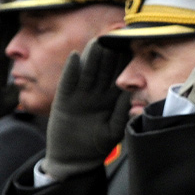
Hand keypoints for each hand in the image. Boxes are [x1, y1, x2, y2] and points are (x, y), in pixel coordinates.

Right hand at [43, 40, 130, 180]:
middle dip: (107, 54)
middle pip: (103, 70)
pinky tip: (74, 57)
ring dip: (91, 57)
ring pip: (87, 72)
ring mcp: (80, 95)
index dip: (123, 62)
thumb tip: (129, 95)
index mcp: (111, 99)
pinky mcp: (64, 100)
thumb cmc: (97, 146)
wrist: (74, 159)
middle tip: (113, 36)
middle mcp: (96, 94)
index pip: (118, 76)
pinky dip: (71, 70)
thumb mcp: (113, 130)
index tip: (129, 47)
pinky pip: (68, 82)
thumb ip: (121, 113)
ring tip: (95, 41)